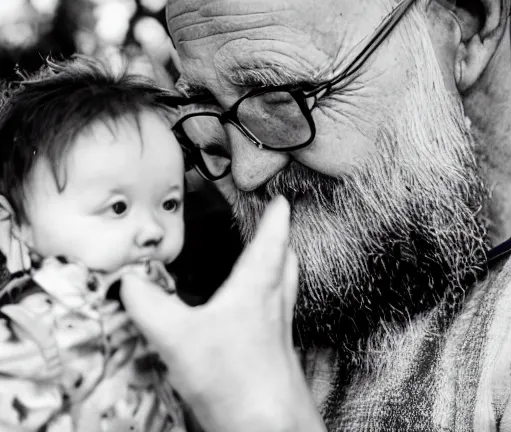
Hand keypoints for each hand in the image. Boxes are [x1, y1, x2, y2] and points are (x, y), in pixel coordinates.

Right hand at [121, 197, 324, 431]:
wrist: (268, 427)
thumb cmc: (233, 378)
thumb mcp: (179, 337)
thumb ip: (149, 305)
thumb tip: (127, 282)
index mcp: (257, 285)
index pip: (273, 238)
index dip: (278, 216)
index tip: (281, 199)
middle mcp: (274, 300)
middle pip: (286, 259)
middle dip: (281, 238)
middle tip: (274, 225)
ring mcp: (279, 326)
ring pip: (285, 283)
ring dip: (279, 265)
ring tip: (267, 258)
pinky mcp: (276, 349)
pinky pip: (278, 308)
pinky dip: (270, 294)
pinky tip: (251, 310)